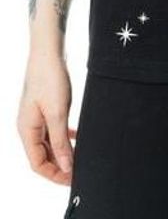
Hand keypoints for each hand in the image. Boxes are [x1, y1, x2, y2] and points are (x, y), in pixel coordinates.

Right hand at [17, 53, 76, 184]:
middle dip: (60, 165)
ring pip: (49, 143)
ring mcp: (36, 116)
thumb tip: (65, 167)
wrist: (49, 50)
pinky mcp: (45, 107)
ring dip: (63, 151)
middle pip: (42, 156)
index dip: (55, 174)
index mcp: (26, 130)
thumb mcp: (57, 113)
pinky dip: (64, 137)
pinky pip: (53, 130)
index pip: (37, 164)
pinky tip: (77, 137)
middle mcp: (28, 126)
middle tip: (80, 169)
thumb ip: (60, 142)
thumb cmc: (50, 77)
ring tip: (80, 155)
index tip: (74, 178)